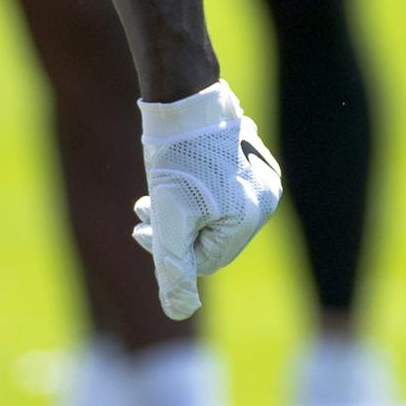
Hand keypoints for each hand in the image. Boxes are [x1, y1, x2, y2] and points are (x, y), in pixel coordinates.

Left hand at [131, 80, 280, 319]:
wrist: (182, 92)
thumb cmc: (176, 155)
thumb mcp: (169, 218)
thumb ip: (173, 269)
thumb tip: (179, 313)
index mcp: (253, 215)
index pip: (206, 256)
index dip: (168, 250)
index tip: (139, 228)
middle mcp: (265, 195)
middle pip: (210, 232)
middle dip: (171, 228)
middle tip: (140, 211)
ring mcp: (259, 171)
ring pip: (212, 208)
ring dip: (178, 209)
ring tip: (149, 197)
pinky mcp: (248, 152)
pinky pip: (219, 183)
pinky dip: (193, 187)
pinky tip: (172, 174)